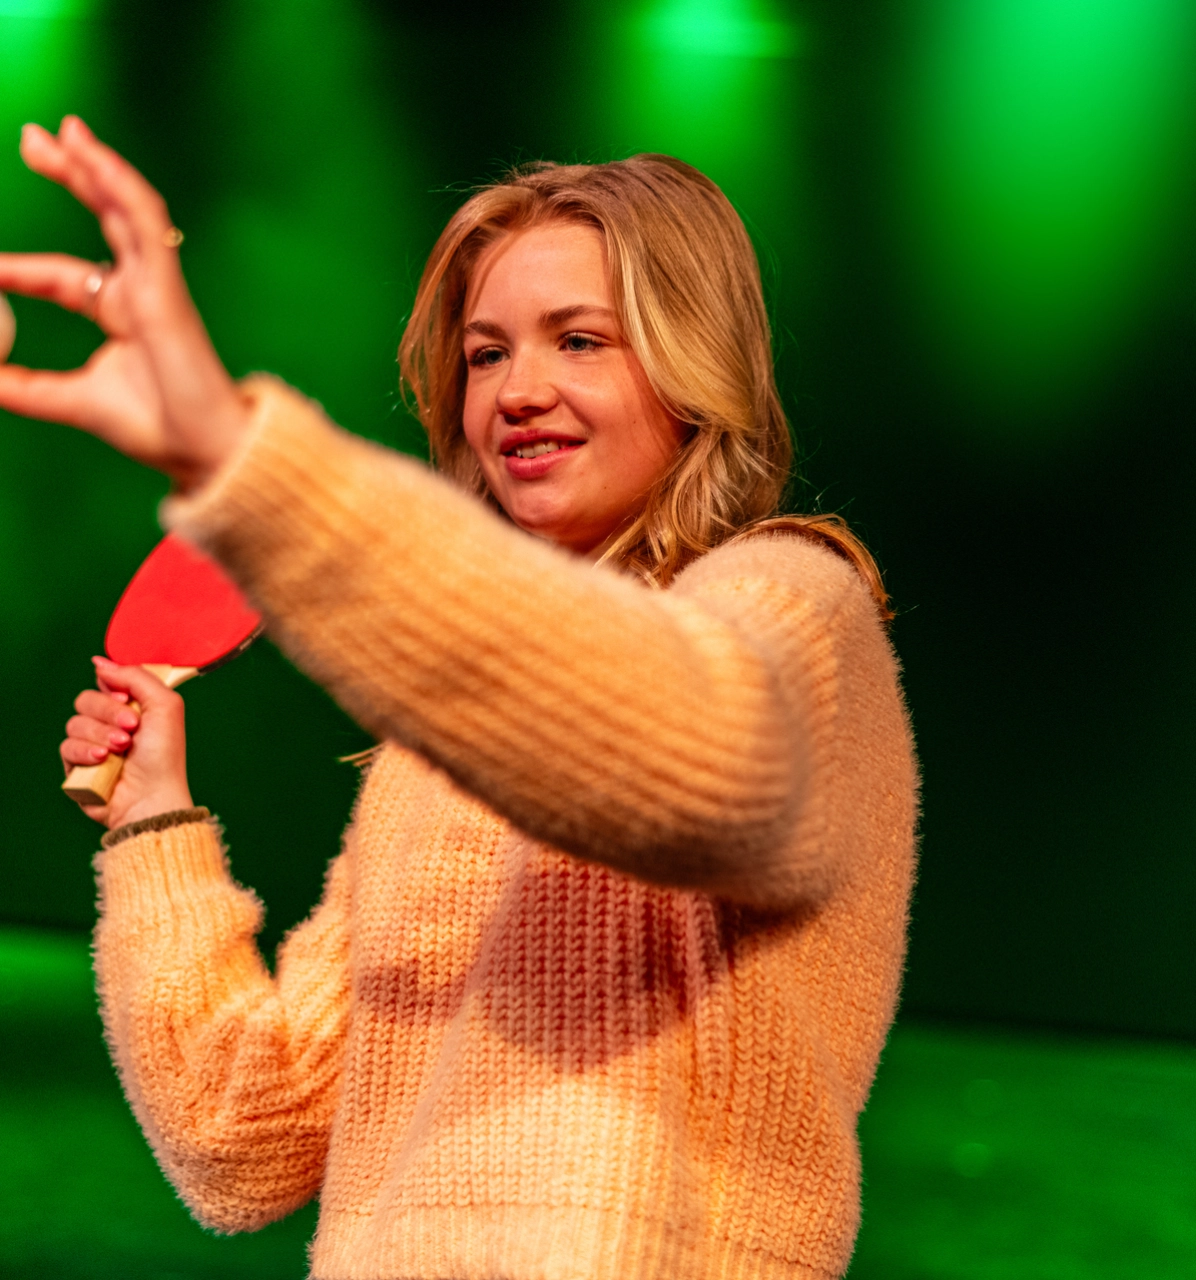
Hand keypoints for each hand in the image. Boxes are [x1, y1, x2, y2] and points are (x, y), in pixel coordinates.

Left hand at [0, 116, 247, 491]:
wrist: (202, 449)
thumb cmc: (157, 429)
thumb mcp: (71, 402)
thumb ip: (22, 388)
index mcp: (120, 315)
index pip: (61, 275)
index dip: (18, 267)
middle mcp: (138, 292)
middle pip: (101, 218)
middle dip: (69, 175)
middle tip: (31, 140)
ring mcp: (156, 284)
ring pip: (125, 209)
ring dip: (95, 167)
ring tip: (63, 132)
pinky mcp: (167, 285)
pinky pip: (146, 223)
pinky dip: (121, 187)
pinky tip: (94, 159)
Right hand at [62, 658, 193, 829]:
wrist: (151, 796)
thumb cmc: (164, 755)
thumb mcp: (165, 704)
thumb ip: (136, 676)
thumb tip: (100, 663)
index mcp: (132, 707)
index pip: (106, 682)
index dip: (114, 688)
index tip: (129, 699)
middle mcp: (110, 724)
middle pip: (86, 699)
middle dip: (109, 712)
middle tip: (131, 728)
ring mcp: (92, 745)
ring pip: (75, 723)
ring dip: (100, 734)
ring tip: (121, 749)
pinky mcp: (77, 766)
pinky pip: (66, 747)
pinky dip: (85, 753)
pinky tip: (103, 761)